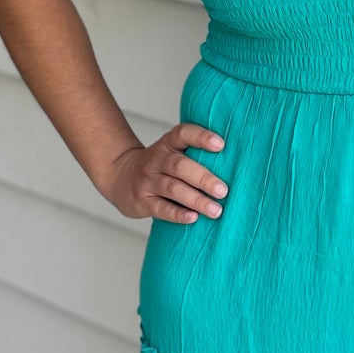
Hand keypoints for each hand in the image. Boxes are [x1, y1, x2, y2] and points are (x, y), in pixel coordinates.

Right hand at [100, 123, 228, 223]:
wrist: (118, 176)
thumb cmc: (158, 166)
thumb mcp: (170, 152)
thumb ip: (194, 154)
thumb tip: (235, 166)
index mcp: (168, 145)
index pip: (183, 134)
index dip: (201, 137)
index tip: (221, 144)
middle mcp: (156, 160)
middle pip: (180, 166)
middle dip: (204, 178)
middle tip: (223, 190)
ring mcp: (148, 181)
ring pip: (173, 189)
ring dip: (196, 200)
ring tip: (216, 210)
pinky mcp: (142, 201)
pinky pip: (161, 208)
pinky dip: (178, 214)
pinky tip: (193, 218)